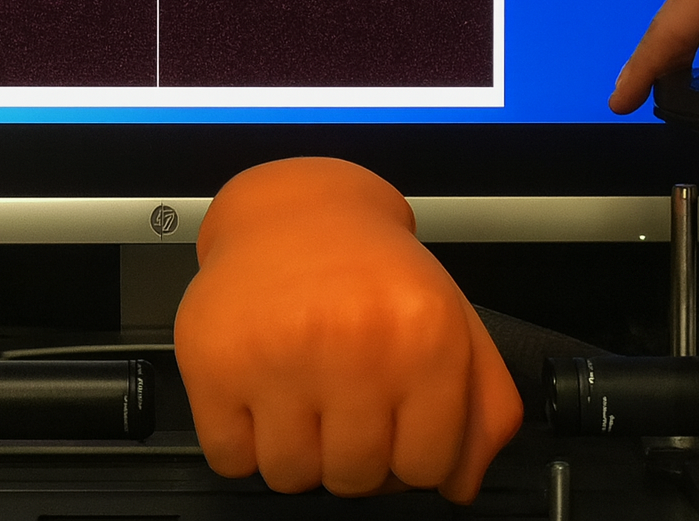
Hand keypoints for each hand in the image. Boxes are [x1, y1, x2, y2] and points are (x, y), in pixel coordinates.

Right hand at [173, 157, 522, 502]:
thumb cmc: (373, 273)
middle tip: (342, 400)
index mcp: (423, 336)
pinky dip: (240, 441)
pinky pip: (229, 458)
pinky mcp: (214, 361)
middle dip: (350, 452)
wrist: (296, 213)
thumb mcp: (454, 322)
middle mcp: (352, 343)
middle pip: (354, 479)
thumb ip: (484, 409)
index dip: (410, 457)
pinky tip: (259, 392)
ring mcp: (277, 354)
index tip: (395, 427)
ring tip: (300, 393)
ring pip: (289, 476)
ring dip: (295, 450)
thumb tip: (460, 485)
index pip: (426, 468)